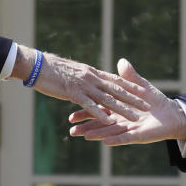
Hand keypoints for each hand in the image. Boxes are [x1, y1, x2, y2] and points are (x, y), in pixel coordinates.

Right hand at [18, 48, 149, 125]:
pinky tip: (110, 121)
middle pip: (117, 90)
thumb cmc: (51, 69)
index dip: (130, 85)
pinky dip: (101, 113)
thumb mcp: (73, 72)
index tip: (144, 91)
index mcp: (92, 72)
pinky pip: (90, 105)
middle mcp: (91, 78)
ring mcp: (83, 85)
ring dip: (122, 109)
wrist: (37, 65)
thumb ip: (84, 77)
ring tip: (136, 117)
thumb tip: (90, 78)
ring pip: (107, 99)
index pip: (115, 79)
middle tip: (148, 106)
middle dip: (133, 99)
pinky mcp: (73, 93)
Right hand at [68, 59, 185, 144]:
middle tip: (71, 128)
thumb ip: (130, 75)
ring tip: (82, 136)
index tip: (72, 106)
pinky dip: (117, 138)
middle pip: (100, 119)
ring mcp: (129, 126)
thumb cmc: (157, 99)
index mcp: (120, 105)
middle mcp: (122, 117)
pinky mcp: (138, 135)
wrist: (175, 116)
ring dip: (97, 133)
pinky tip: (106, 142)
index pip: (99, 103)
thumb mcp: (141, 83)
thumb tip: (122, 62)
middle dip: (85, 124)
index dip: (84, 107)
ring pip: (110, 129)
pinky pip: (126, 137)